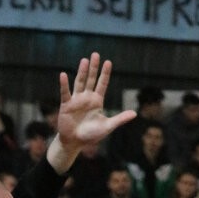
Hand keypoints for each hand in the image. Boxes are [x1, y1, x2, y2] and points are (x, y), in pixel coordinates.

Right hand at [49, 52, 135, 171]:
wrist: (74, 143)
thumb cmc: (90, 136)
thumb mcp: (107, 126)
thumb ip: (120, 119)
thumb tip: (135, 114)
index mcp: (97, 101)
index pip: (102, 84)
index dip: (105, 74)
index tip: (108, 62)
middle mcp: (87, 98)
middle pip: (90, 79)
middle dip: (93, 68)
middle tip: (95, 54)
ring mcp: (76, 100)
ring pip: (79, 82)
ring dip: (82, 72)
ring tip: (84, 60)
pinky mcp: (66, 105)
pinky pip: (65, 93)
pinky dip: (64, 84)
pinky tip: (63, 75)